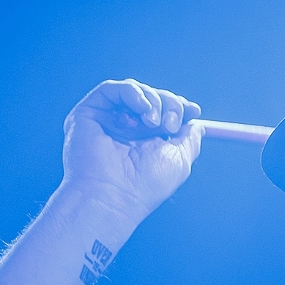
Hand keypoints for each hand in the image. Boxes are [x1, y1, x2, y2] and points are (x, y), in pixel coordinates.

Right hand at [61, 79, 203, 223]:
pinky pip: (111, 89)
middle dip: (168, 104)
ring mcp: (105, 121)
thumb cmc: (145, 185)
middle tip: (171, 125)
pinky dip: (133, 93)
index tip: (193, 111)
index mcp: (142, 142)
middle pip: (151, 97)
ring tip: (153, 123)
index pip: (162, 112)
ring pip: (134, 91)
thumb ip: (190, 140)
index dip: (178, 107)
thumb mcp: (180, 161)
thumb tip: (196, 124)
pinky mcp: (88, 113)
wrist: (113, 195)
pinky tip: (142, 110)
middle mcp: (123, 130)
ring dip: (152, 101)